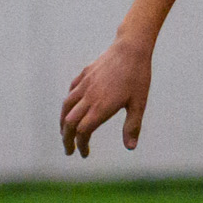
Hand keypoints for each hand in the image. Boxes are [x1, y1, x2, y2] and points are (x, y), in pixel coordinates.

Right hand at [59, 39, 152, 154]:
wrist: (130, 48)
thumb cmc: (138, 77)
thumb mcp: (139, 104)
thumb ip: (132, 126)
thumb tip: (130, 148)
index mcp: (101, 107)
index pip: (83, 132)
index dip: (81, 145)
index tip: (84, 154)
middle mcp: (89, 97)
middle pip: (69, 123)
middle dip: (67, 139)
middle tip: (69, 150)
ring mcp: (84, 85)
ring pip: (66, 107)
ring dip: (63, 123)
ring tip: (65, 133)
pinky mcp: (84, 75)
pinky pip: (71, 93)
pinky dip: (68, 105)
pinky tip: (71, 109)